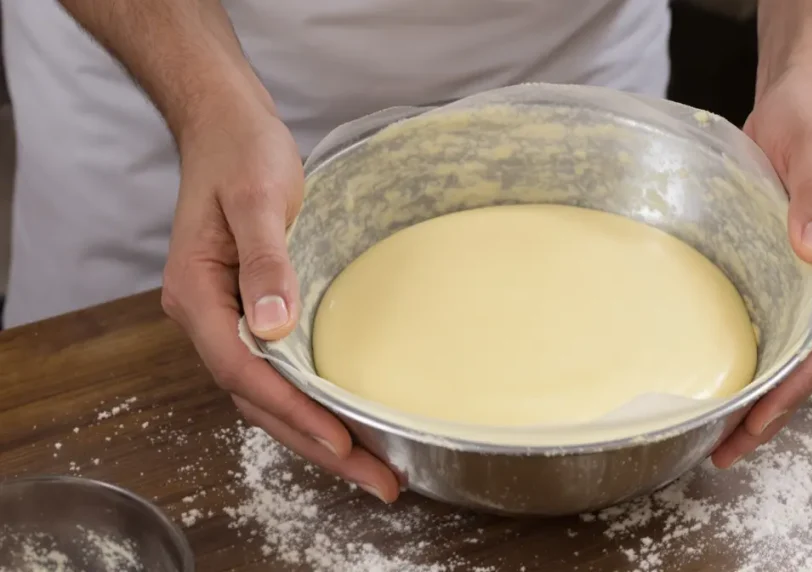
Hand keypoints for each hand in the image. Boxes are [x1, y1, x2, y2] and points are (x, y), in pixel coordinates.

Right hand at [160, 102, 399, 501]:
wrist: (226, 127)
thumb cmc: (238, 154)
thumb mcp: (256, 200)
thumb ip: (264, 261)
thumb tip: (272, 326)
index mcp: (197, 294)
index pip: (244, 372)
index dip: (293, 412)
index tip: (341, 441)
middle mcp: (206, 317)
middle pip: (258, 400)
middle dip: (316, 445)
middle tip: (377, 480)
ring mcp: (226, 318)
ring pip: (266, 395)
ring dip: (314, 435)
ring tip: (370, 468)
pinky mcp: (248, 312)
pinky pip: (275, 373)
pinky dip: (307, 404)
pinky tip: (341, 421)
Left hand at [710, 63, 811, 467]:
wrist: (801, 100)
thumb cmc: (811, 120)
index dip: (793, 388)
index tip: (756, 422)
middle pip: (810, 360)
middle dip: (772, 408)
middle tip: (725, 449)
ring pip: (792, 348)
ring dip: (761, 391)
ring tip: (718, 432)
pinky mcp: (786, 267)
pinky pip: (775, 323)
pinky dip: (753, 355)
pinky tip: (724, 374)